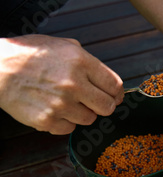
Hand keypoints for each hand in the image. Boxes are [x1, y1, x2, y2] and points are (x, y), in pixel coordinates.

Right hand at [0, 35, 123, 134]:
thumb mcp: (63, 46)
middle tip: (93, 102)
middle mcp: (74, 84)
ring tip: (66, 101)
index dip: (117, 93)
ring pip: (90, 119)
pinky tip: (54, 109)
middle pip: (108, 107)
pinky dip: (65, 121)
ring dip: (82, 113)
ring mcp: (61, 104)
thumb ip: (88, 61)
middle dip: (103, 105)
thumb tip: (107, 81)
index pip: (115, 86)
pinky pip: (70, 128)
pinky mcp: (48, 120)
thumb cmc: (30, 55)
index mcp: (81, 62)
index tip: (114, 96)